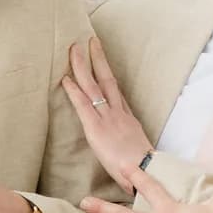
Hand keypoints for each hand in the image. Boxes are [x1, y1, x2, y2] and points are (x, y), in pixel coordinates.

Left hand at [61, 36, 152, 189]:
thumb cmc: (143, 168)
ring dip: (82, 66)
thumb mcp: (139, 150)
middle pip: (107, 79)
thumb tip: (125, 146)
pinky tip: (65, 79)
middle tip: (90, 41)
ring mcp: (108, 118)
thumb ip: (130, 142)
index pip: (116, 91)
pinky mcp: (96, 128)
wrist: (147, 172)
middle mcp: (118, 113)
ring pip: (94, 86)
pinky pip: (83, 105)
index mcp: (128, 118)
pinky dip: (73, 91)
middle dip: (97, 59)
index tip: (101, 60)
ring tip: (73, 49)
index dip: (107, 74)